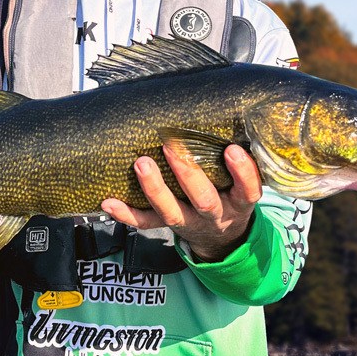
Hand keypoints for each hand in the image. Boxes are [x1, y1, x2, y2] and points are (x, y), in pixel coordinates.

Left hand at [100, 143, 261, 262]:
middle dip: (187, 174)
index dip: (242, 172)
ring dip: (154, 188)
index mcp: (239, 203)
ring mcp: (189, 223)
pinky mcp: (168, 227)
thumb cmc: (231, 197)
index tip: (231, 150)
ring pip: (171, 212)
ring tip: (141, 163)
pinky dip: (126, 214)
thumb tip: (235, 116)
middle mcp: (215, 215)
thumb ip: (241, 161)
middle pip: (203, 200)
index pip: (247, 190)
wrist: (222, 239)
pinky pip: (146, 223)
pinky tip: (109, 202)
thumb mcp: (244, 185)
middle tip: (171, 147)